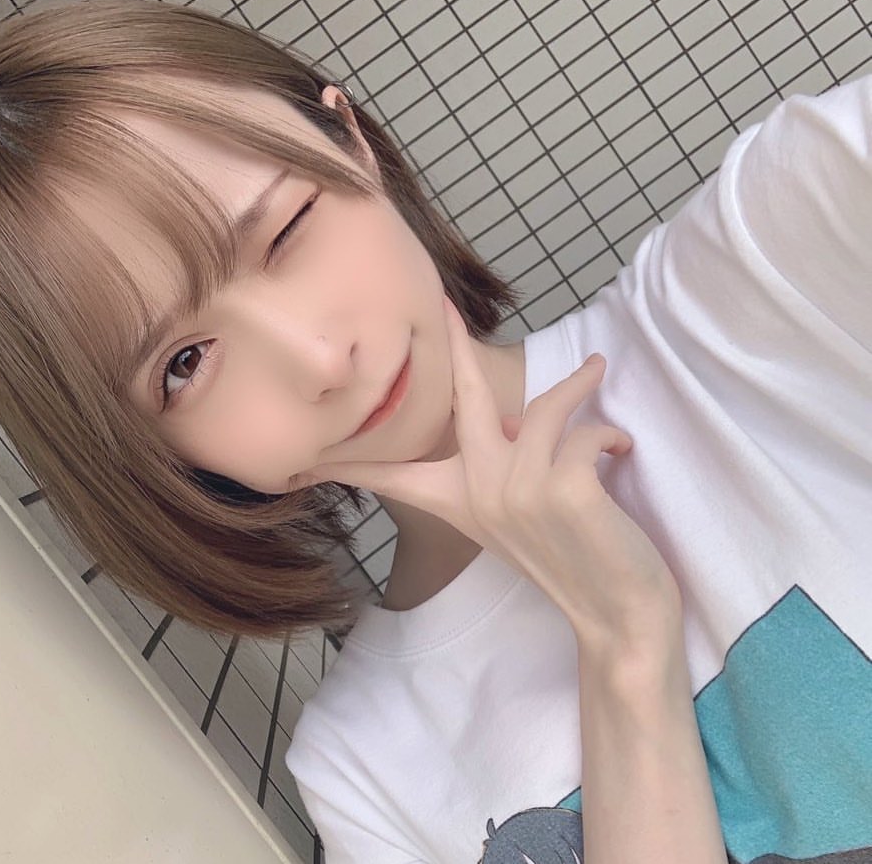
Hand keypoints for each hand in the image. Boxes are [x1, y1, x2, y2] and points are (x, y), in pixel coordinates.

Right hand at [300, 295, 679, 642]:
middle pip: (466, 398)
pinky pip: (584, 431)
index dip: (348, 461)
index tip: (303, 456)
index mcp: (459, 504)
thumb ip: (501, 469)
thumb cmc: (571, 563)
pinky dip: (609, 434)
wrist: (618, 618)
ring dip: (579, 385)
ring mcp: (519, 490)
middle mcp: (481, 493)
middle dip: (458, 346)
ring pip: (544, 407)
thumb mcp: (515, 518)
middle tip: (445, 306)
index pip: (389, 478)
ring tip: (596, 372)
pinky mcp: (564, 488)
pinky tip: (621, 449)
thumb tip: (511, 419)